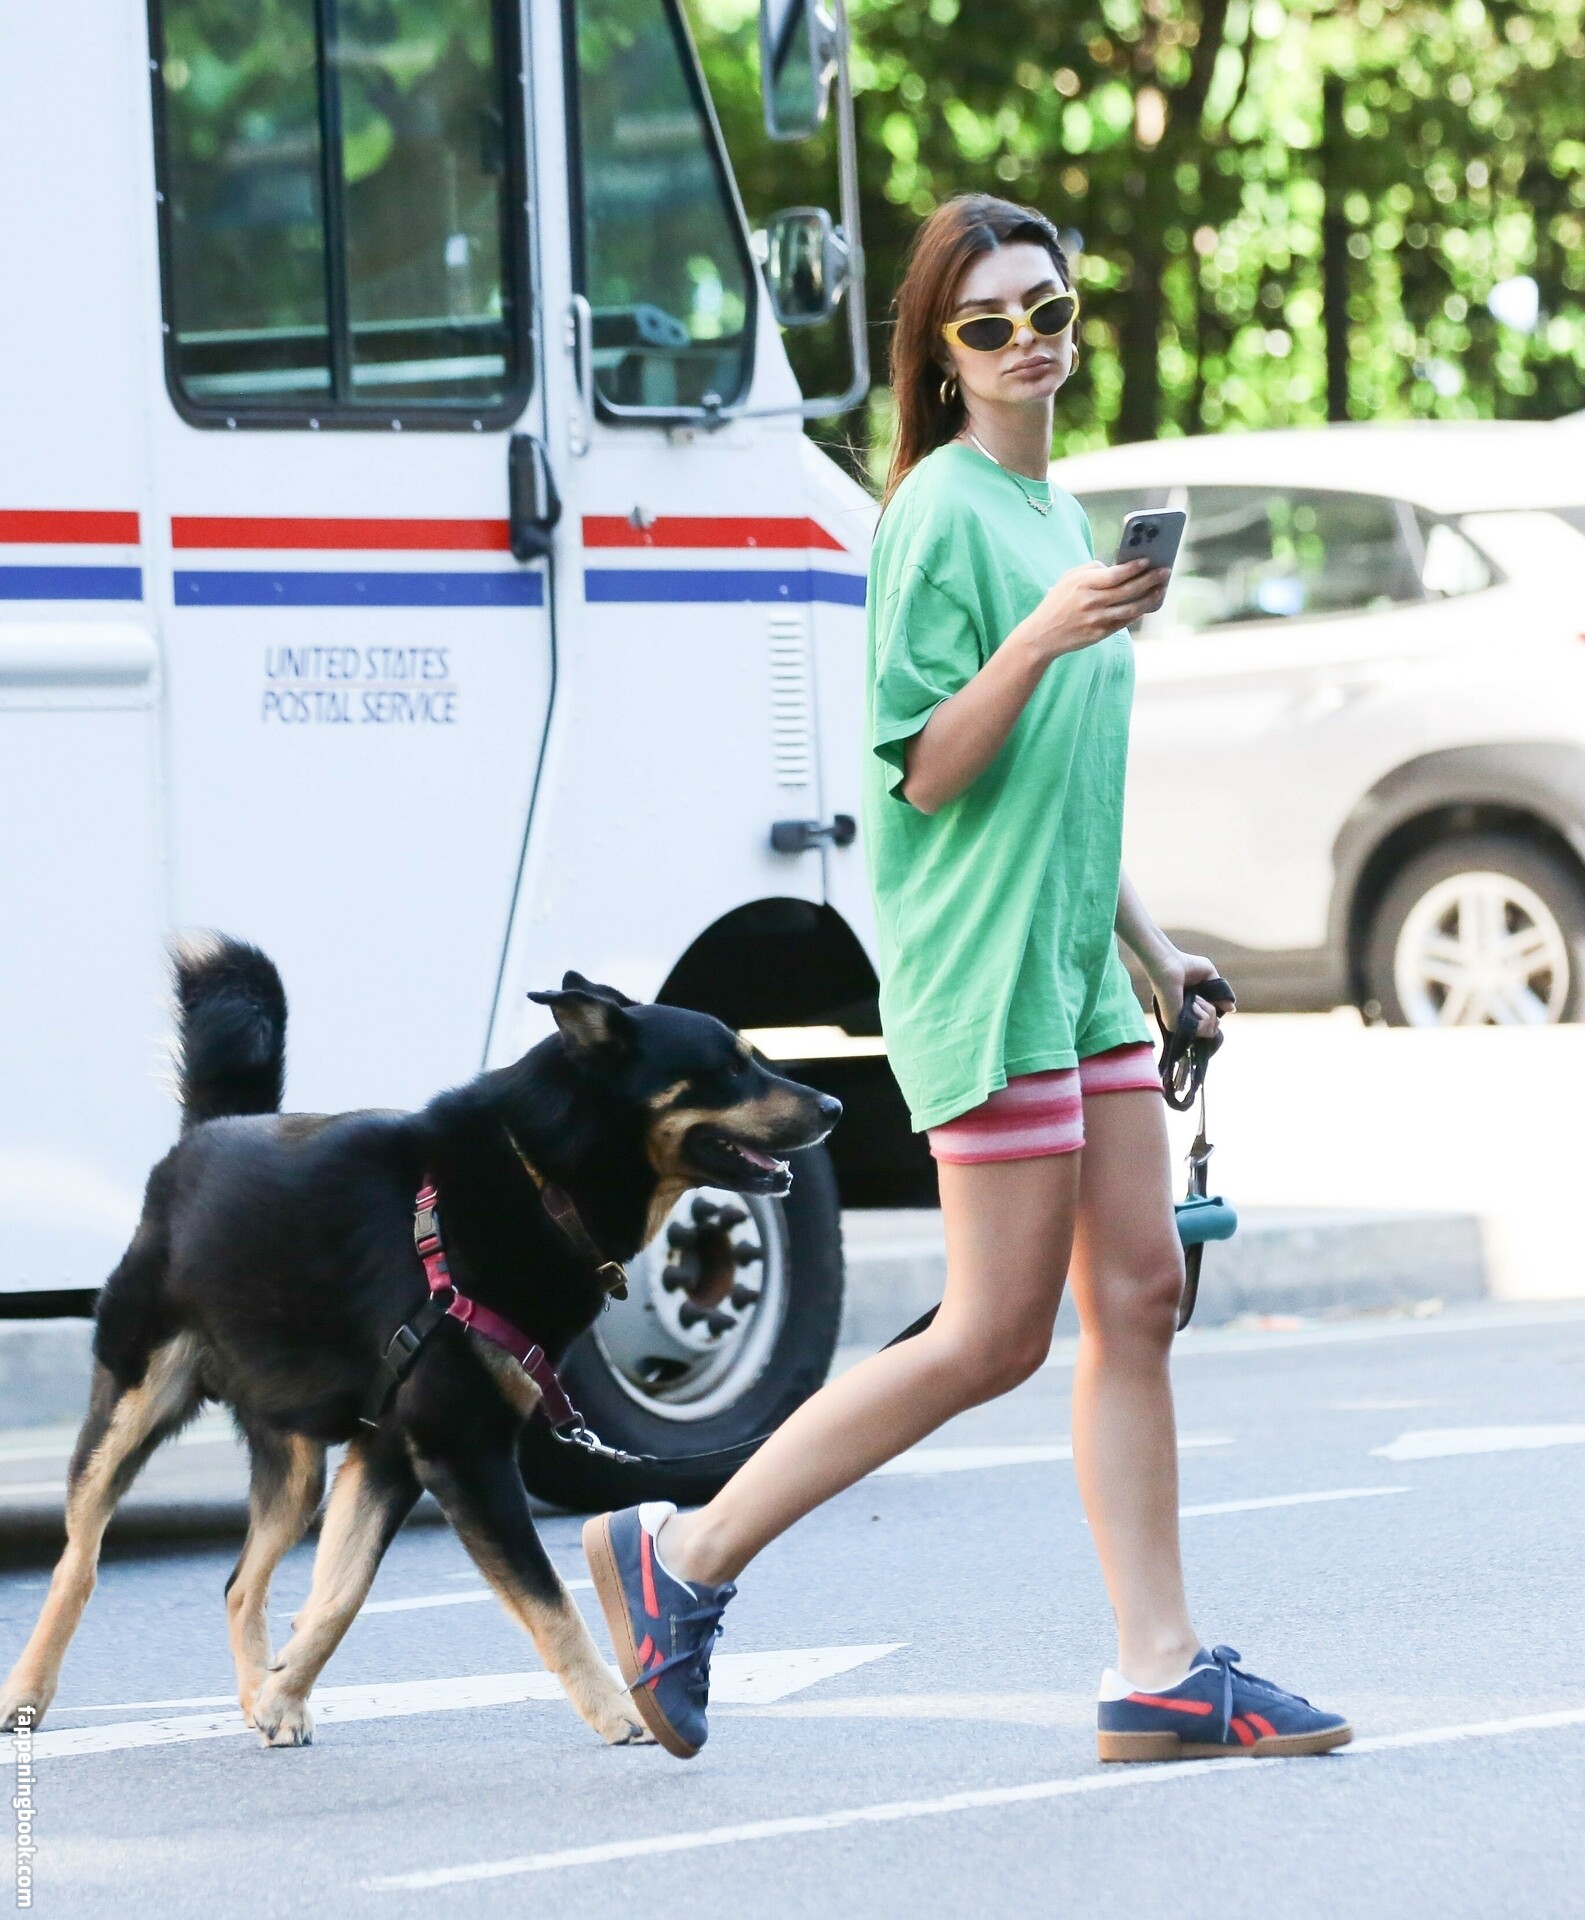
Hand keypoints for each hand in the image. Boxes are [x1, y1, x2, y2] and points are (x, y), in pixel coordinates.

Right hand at [1014, 558, 1169, 666]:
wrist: (1041, 635)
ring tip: (1161, 590)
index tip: (1149, 560)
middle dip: (1150, 580)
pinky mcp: (1099, 634)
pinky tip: (1146, 605)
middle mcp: (1091, 602)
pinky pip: (1124, 622)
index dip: (1134, 567)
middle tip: (1164, 572)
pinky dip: (1137, 613)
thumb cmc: (1057, 603)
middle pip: (1128, 590)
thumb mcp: (1068, 579)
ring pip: (1131, 608)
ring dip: (1149, 598)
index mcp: (1083, 584)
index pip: (1115, 574)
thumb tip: (1117, 567)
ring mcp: (1096, 620)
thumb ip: (1092, 570)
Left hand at [1145, 948, 1232, 1040]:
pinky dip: (1203, 1014)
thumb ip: (1221, 994)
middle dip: (1213, 1011)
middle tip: (1198, 997)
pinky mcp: (1175, 1026)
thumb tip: (1231, 1010)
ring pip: (1209, 1031)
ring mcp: (1180, 1024)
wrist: (1171, 964)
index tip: (1211, 1001)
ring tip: (1193, 998)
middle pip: (1212, 1030)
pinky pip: (1202, 1030)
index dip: (1215, 1016)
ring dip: (1208, 1010)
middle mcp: (1185, 1020)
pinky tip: (1192, 1003)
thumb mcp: (1210, 976)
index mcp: (1191, 1010)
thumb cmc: (1186, 965)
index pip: (1209, 1026)